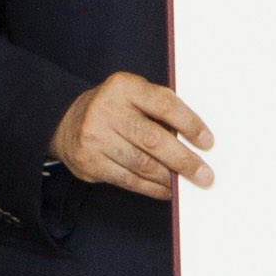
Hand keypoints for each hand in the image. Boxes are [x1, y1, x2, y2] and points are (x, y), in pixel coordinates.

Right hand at [51, 71, 214, 198]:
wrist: (67, 122)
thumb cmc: (114, 108)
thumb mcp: (133, 95)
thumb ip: (160, 109)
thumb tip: (196, 143)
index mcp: (124, 86)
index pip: (164, 104)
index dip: (189, 123)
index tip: (208, 142)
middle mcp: (106, 109)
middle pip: (153, 139)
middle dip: (183, 160)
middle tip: (205, 175)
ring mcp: (94, 137)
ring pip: (141, 164)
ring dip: (169, 178)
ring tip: (188, 184)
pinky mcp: (89, 162)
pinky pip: (128, 180)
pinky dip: (152, 188)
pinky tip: (166, 190)